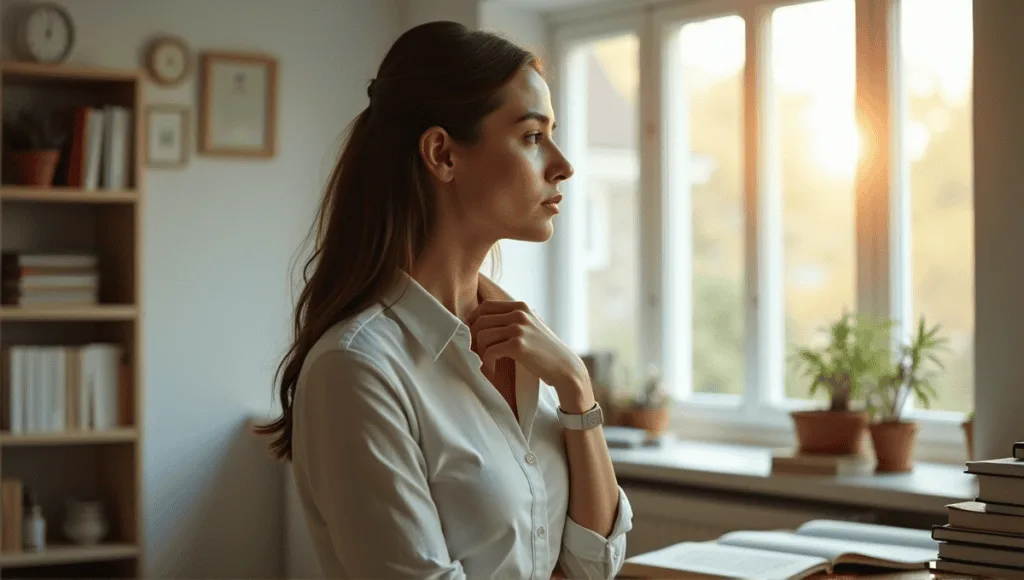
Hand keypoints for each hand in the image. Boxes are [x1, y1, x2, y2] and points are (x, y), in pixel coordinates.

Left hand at [466, 299, 590, 401]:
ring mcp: (519, 328)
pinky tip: (493, 368)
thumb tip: (482, 320)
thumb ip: (512, 318)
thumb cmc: (545, 350)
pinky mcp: (518, 345)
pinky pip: (489, 352)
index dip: (474, 319)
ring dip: (480, 351)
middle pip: (480, 320)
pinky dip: (487, 362)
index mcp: (521, 306)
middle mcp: (519, 314)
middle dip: (474, 337)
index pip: (486, 306)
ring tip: (488, 361)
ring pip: (482, 336)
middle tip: (477, 351)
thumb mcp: (531, 326)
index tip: (472, 334)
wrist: (565, 367)